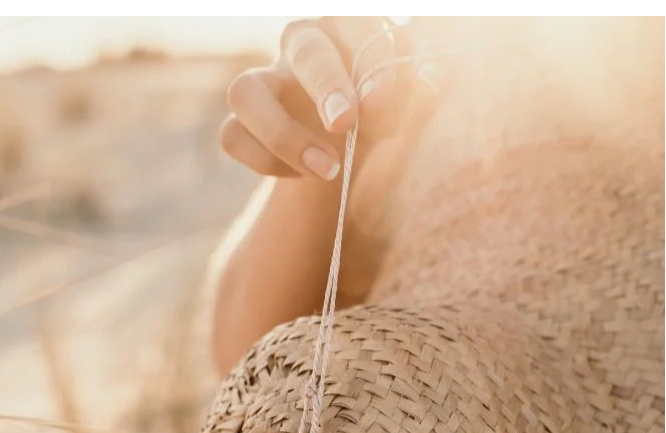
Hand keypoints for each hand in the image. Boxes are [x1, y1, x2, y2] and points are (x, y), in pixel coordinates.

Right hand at [220, 17, 420, 180]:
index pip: (354, 24)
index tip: (382, 100)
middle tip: (345, 124)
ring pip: (244, 92)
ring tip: (327, 170)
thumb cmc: (380, 116)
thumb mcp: (409, 107)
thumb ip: (422, 93)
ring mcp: (263, 83)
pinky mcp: (240, 122)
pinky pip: (233, 136)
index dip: (368, 58)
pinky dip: (266, 161)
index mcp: (345, 27)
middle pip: (302, 50)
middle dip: (325, 85)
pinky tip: (302, 175)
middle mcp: (299, 46)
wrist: (347, 153)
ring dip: (283, 134)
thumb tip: (432, 83)